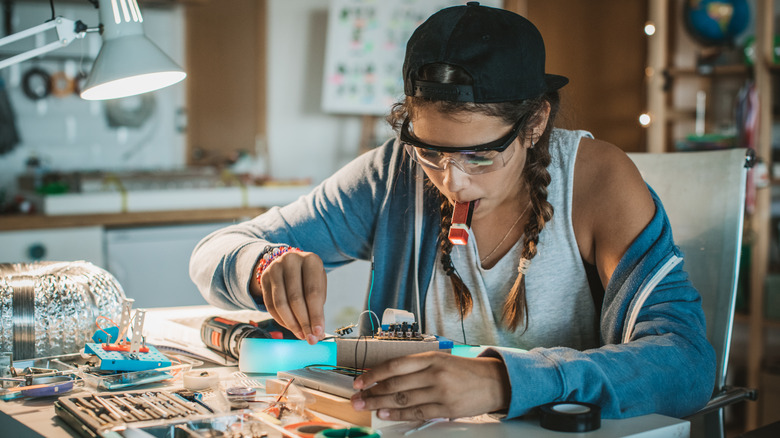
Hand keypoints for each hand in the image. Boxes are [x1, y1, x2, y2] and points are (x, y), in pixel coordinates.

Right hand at [253, 250, 326, 344]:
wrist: (290, 264)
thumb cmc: (309, 278)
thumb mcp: (318, 285)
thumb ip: (318, 307)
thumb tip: (317, 333)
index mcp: (311, 260)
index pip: (313, 292)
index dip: (316, 315)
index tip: (318, 332)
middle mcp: (291, 260)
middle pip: (295, 299)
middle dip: (303, 322)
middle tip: (309, 338)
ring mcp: (275, 268)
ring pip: (280, 303)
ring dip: (291, 324)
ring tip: (300, 334)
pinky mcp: (264, 278)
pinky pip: (270, 305)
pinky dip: (280, 320)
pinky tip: (290, 326)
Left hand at [350, 351, 510, 420]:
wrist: (494, 381)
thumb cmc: (464, 370)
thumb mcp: (441, 359)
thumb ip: (417, 366)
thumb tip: (387, 376)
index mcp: (431, 357)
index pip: (395, 365)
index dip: (374, 374)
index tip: (359, 381)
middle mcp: (434, 373)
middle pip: (395, 384)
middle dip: (372, 392)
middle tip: (356, 398)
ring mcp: (440, 392)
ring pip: (403, 399)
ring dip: (381, 404)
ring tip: (366, 406)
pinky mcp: (446, 409)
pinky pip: (417, 413)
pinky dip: (399, 415)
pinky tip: (386, 414)